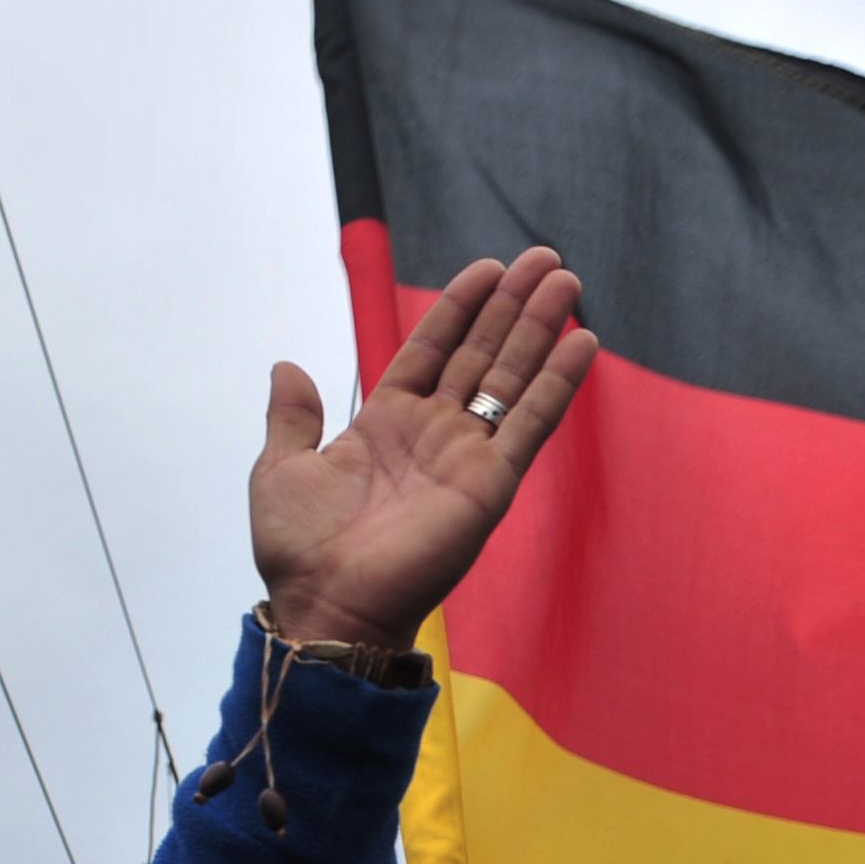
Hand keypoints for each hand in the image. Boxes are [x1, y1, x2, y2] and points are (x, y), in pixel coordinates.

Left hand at [254, 253, 595, 650]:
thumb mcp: (281, 468)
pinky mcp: (491, 483)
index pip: (432, 349)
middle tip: (545, 259)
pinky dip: (558, 383)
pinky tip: (583, 344)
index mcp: (387, 424)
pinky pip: (531, 424)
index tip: (487, 268)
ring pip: (512, 377)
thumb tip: (287, 367)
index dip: (459, 308)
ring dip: (541, 329)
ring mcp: (468, 456)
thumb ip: (292, 418)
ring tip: (567, 281)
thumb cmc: (301, 550)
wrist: (326, 603)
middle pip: (483, 353)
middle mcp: (435, 434)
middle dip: (513, 305)